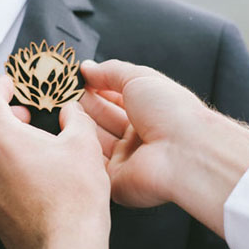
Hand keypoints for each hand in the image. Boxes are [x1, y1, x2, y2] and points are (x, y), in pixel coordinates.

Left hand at [0, 75, 111, 248]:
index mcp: (1, 139)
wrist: (67, 246)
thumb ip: (75, 119)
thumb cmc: (75, 198)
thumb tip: (72, 111)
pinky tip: (23, 172)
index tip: (9, 84)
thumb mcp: (84, 145)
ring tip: (22, 145)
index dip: (0, 87)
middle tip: (15, 115)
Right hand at [80, 60, 248, 236]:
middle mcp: (138, 136)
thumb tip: (87, 67)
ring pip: (95, 140)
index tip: (75, 80)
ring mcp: (127, 159)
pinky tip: (68, 132)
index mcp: (149, 111)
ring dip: (80, 124)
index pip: (115, 98)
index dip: (95, 88)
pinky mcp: (116, 182)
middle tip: (62, 94)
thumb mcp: (140, 78)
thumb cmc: (172, 112)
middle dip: (84, 105)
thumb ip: (111, 72)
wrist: (185, 151)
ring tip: (63, 108)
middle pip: (103, 119)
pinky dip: (80, 150)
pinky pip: (93, 165)